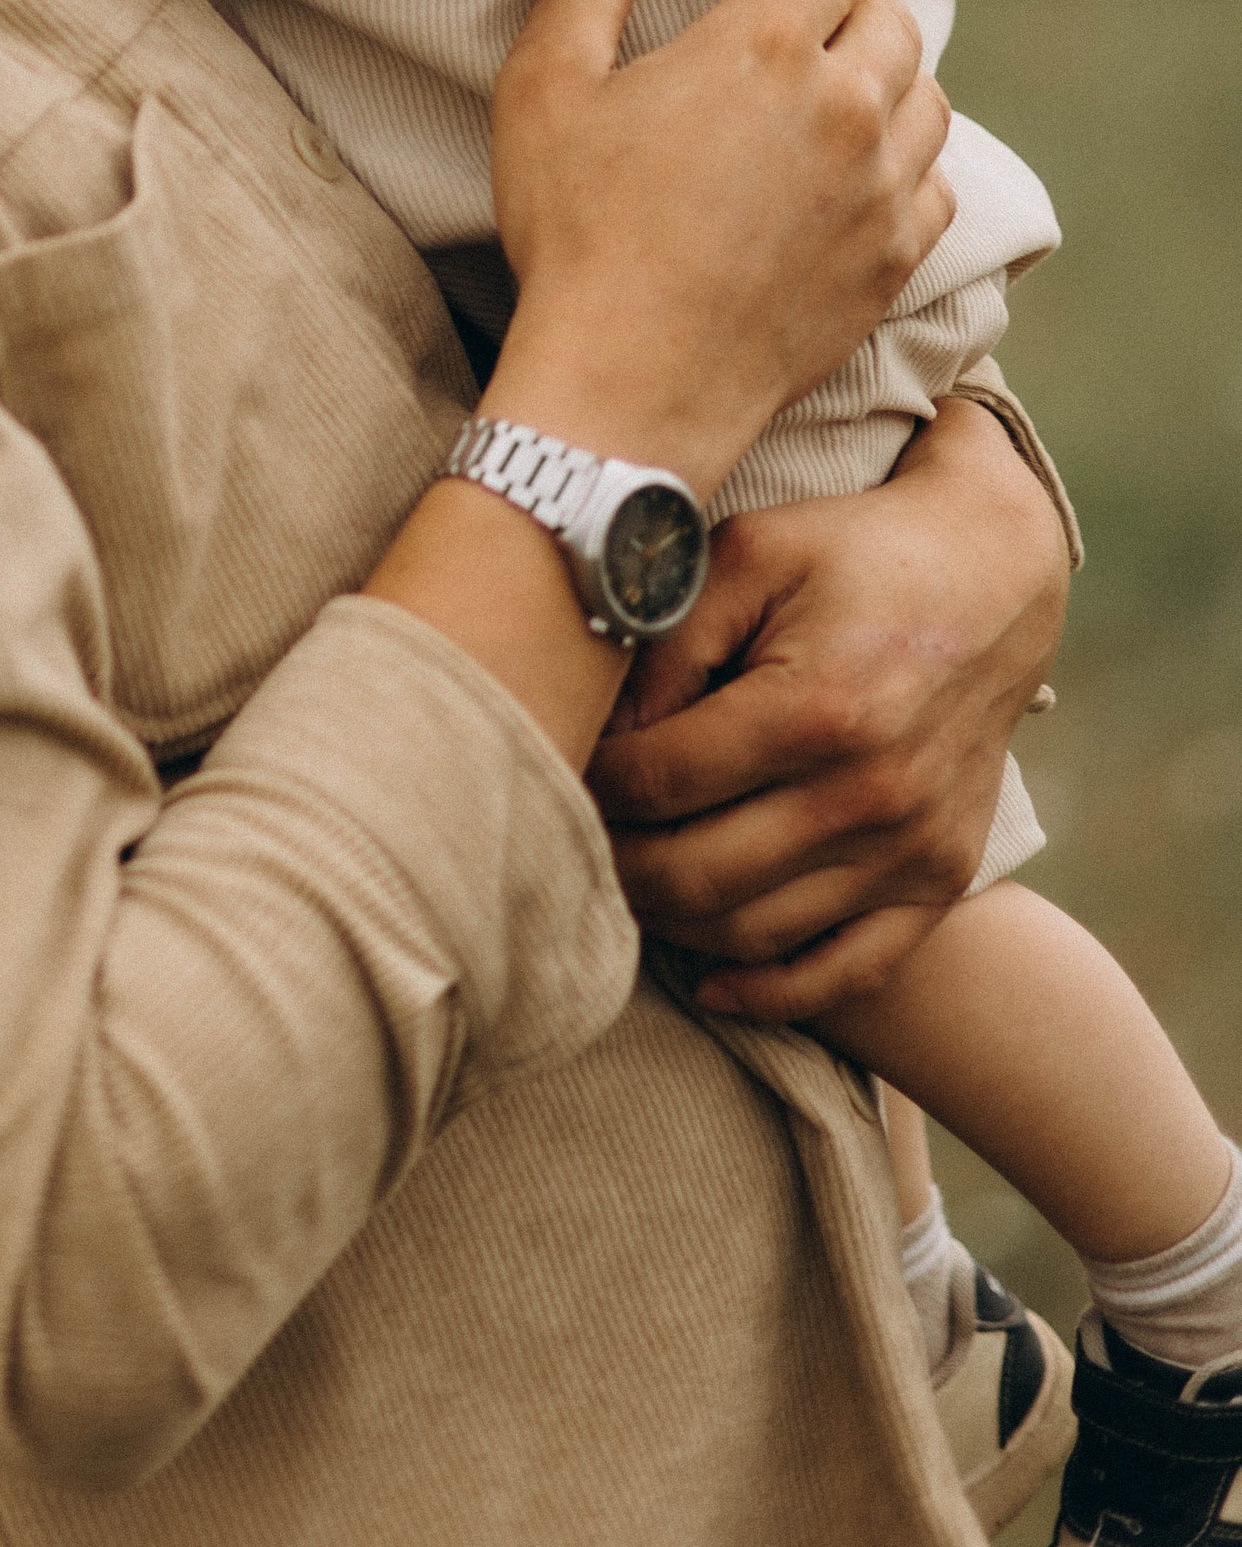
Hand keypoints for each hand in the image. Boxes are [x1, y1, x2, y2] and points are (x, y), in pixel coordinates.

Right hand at [484, 0, 955, 495]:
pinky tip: (865, 182)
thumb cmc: (579, 232)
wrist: (632, 380)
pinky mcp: (894, 260)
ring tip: (845, 98)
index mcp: (764, 46)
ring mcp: (881, 188)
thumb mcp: (542, 93)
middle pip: (893, 19)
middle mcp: (845, 106)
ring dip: (892, 85)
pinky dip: (911, 172)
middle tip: (812, 29)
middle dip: (853, 10)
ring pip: (929, 100)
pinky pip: (937, 189)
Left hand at [590, 394, 1070, 1015]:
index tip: (555, 762)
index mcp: (816, 709)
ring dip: (670, 920)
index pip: (660, 783)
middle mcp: (872, 796)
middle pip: (696, 877)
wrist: (991, 573)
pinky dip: (770, 991)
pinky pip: (849, 972)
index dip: (591, 781)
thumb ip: (666, 647)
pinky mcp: (942, 879)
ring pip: (754, 934)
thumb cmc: (851, 555)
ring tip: (623, 875)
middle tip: (569, 831)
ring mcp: (913, 850)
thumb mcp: (746, 558)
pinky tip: (707, 978)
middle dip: (613, 862)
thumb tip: (601, 738)